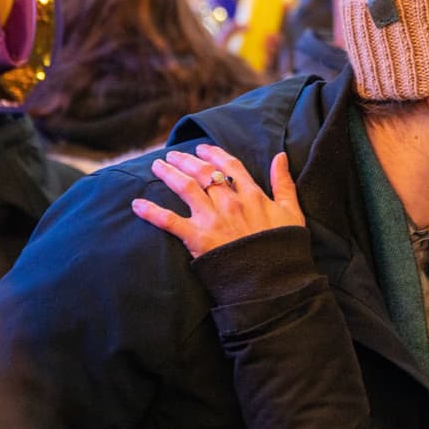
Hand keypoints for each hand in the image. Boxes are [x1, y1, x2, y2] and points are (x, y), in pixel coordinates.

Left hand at [132, 144, 304, 257]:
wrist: (274, 280)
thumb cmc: (285, 248)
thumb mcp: (292, 212)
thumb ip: (284, 183)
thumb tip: (280, 156)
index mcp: (252, 195)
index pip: (229, 166)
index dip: (214, 154)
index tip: (202, 148)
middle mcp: (229, 202)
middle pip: (203, 172)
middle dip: (186, 160)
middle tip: (173, 155)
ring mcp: (213, 219)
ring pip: (185, 187)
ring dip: (168, 173)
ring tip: (156, 166)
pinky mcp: (198, 238)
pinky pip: (169, 221)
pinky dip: (151, 212)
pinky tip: (136, 204)